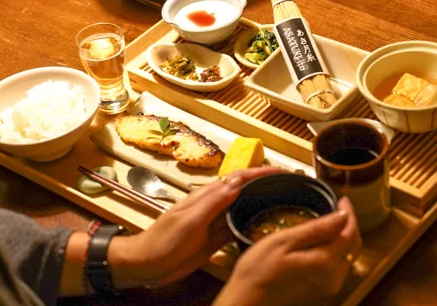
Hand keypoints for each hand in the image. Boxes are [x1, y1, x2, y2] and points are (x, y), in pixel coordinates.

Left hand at [108, 167, 283, 287]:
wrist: (146, 265)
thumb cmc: (162, 241)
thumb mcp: (189, 220)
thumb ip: (213, 201)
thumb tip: (237, 182)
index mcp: (207, 196)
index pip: (238, 178)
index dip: (260, 172)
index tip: (282, 171)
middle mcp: (213, 206)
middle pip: (243, 189)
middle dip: (265, 183)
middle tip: (290, 185)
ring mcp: (214, 222)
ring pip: (242, 207)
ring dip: (260, 201)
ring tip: (283, 201)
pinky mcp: (214, 239)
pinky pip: (236, 226)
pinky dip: (251, 222)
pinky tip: (262, 227)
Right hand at [214, 197, 360, 305]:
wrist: (246, 304)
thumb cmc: (258, 272)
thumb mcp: (283, 241)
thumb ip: (316, 229)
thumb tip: (342, 216)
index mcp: (325, 263)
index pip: (350, 233)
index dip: (349, 214)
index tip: (342, 200)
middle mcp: (333, 280)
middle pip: (353, 248)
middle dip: (349, 226)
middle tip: (339, 209)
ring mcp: (328, 290)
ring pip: (347, 260)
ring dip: (344, 241)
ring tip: (331, 224)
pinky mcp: (320, 296)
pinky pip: (337, 271)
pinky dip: (336, 254)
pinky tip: (322, 246)